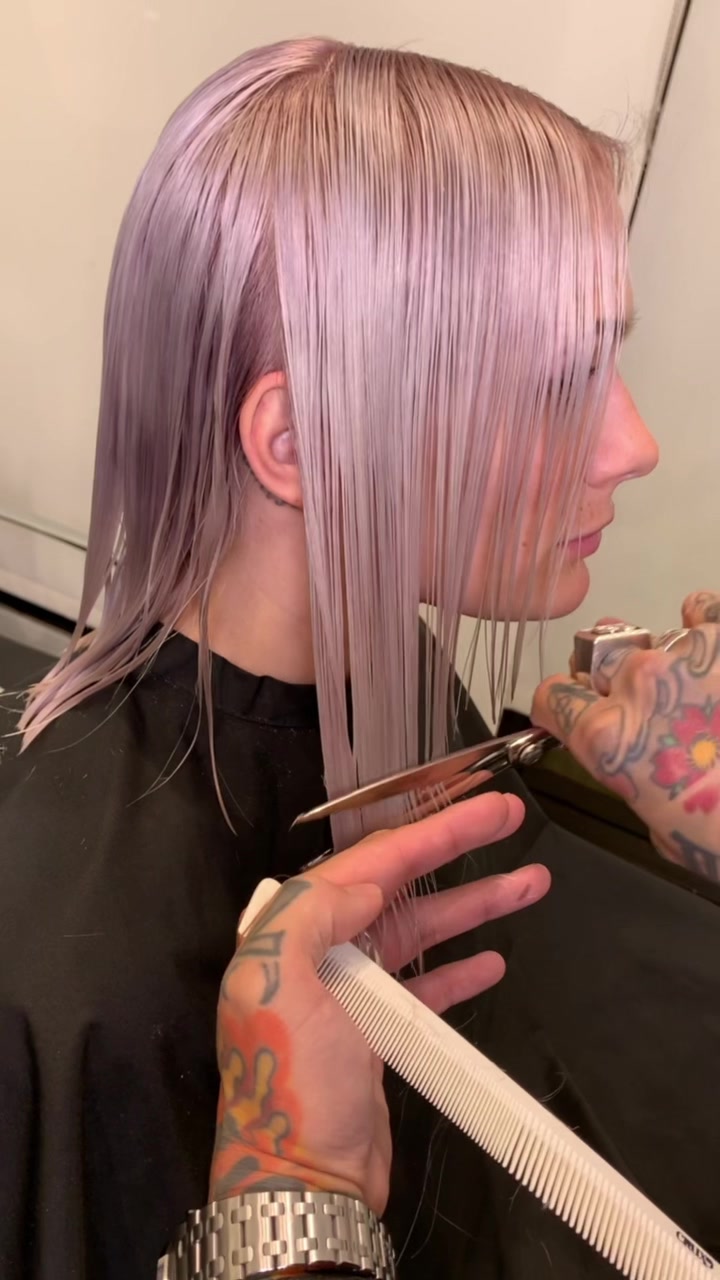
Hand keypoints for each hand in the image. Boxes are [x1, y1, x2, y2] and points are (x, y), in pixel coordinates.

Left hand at [210, 791, 549, 1213]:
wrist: (304, 1185)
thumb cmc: (291, 1085)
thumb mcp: (279, 987)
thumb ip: (311, 915)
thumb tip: (363, 884)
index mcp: (293, 932)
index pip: (369, 864)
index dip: (430, 831)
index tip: (483, 808)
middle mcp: (321, 953)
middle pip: (400, 886)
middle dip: (456, 849)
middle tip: (511, 820)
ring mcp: (354, 994)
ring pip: (421, 931)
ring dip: (473, 906)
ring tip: (530, 883)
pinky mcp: (381, 1034)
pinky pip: (427, 985)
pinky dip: (459, 968)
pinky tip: (494, 959)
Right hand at [532, 590, 719, 881]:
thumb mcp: (654, 817)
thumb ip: (628, 768)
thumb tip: (630, 749)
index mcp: (606, 735)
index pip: (554, 695)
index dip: (566, 706)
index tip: (577, 712)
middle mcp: (638, 683)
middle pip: (603, 664)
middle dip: (620, 685)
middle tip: (658, 715)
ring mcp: (687, 653)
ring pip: (654, 640)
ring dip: (667, 662)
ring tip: (699, 693)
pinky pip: (701, 607)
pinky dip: (703, 622)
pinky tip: (711, 648)